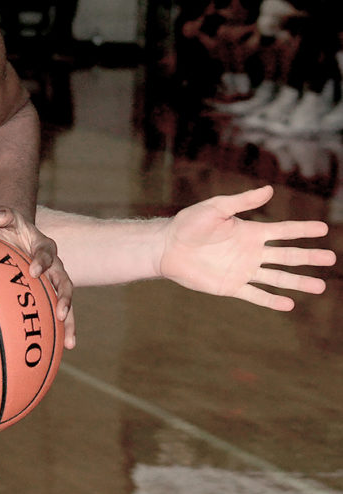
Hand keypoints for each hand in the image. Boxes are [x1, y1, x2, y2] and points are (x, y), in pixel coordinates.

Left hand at [0, 207, 75, 348]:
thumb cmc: (10, 228)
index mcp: (45, 246)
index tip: (33, 272)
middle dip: (64, 298)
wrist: (17, 235)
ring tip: (69, 343)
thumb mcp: (7, 218)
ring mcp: (53, 280)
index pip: (46, 253)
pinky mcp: (49, 292)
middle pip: (64, 282)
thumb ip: (5, 215)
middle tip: (61, 313)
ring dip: (69, 321)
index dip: (41, 261)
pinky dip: (60, 328)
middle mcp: (55, 265)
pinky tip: (62, 348)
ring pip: (65, 301)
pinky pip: (57, 311)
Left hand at [159, 185, 333, 309]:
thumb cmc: (189, 224)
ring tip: (320, 286)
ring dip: (298, 282)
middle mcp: (250, 251)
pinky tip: (289, 304)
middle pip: (287, 255)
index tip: (324, 229)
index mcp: (250, 231)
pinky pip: (256, 295)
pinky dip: (272, 300)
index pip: (283, 231)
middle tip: (330, 258)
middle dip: (309, 257)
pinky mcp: (231, 286)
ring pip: (277, 277)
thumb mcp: (216, 208)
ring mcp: (243, 270)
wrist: (167, 247)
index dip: (303, 230)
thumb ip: (242, 201)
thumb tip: (269, 189)